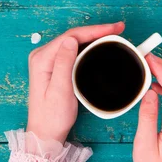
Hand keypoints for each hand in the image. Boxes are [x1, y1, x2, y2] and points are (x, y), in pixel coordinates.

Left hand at [27, 22, 124, 143]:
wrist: (45, 132)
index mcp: (42, 59)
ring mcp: (47, 60)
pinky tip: (99, 45)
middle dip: (96, 31)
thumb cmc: (52, 116)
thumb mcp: (60, 91)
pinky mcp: (54, 66)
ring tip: (113, 34)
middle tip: (119, 29)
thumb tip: (71, 40)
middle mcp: (42, 56)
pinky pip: (73, 50)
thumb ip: (64, 64)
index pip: (71, 37)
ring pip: (74, 42)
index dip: (94, 30)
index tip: (114, 29)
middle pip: (73, 36)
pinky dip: (88, 46)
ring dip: (93, 37)